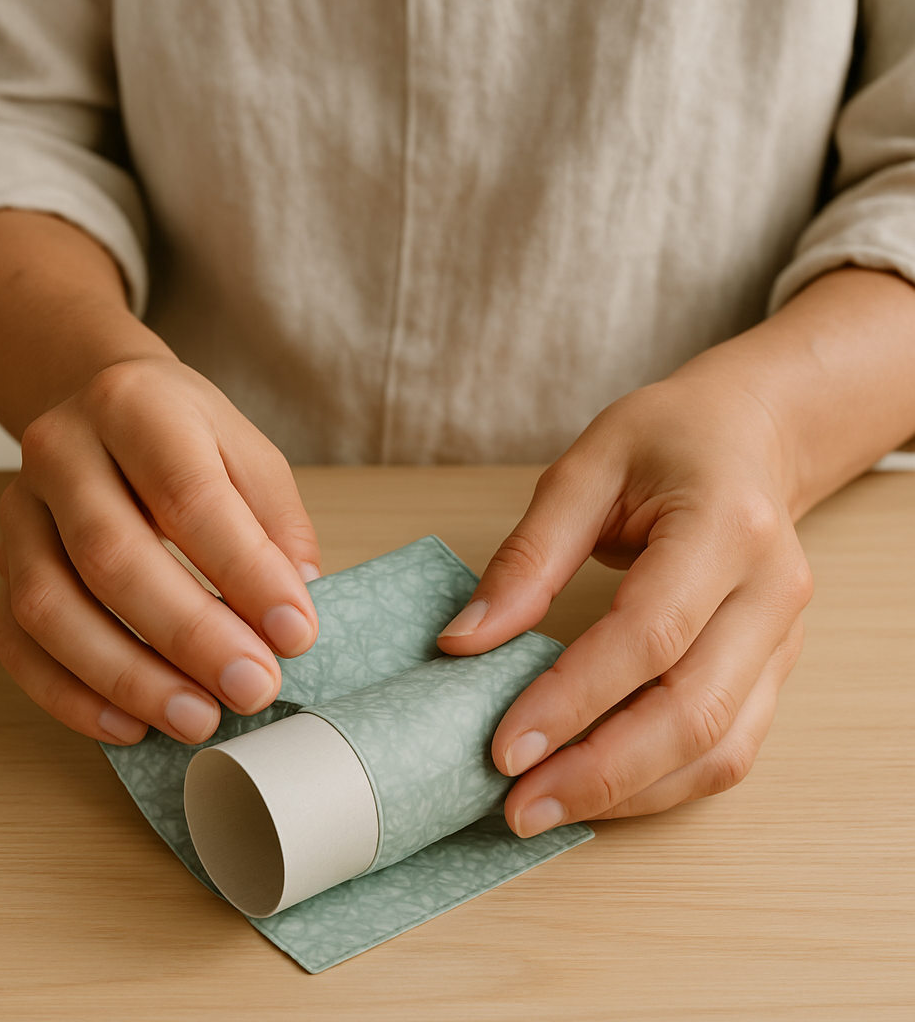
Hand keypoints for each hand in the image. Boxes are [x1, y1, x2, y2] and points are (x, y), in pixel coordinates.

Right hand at [0, 356, 320, 744]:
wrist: (104, 405)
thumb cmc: (187, 436)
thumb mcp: (248, 454)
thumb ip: (277, 527)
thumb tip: (291, 614)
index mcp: (135, 405)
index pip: (189, 495)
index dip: (245, 571)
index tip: (296, 633)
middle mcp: (62, 451)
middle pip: (113, 556)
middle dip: (189, 636)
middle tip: (251, 687)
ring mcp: (19, 511)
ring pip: (50, 607)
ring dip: (127, 677)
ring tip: (198, 718)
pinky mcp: (1, 564)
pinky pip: (16, 642)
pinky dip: (69, 695)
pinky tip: (129, 725)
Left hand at [438, 375, 812, 833]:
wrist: (750, 439)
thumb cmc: (666, 442)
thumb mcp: (584, 471)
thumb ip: (528, 558)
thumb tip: (465, 641)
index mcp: (727, 526)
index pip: (649, 634)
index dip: (573, 698)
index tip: (505, 746)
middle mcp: (771, 591)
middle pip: (692, 709)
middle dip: (599, 772)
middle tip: (518, 806)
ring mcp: (782, 638)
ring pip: (719, 746)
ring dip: (630, 792)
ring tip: (547, 810)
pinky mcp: (774, 667)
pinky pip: (729, 748)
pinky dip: (663, 783)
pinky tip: (601, 790)